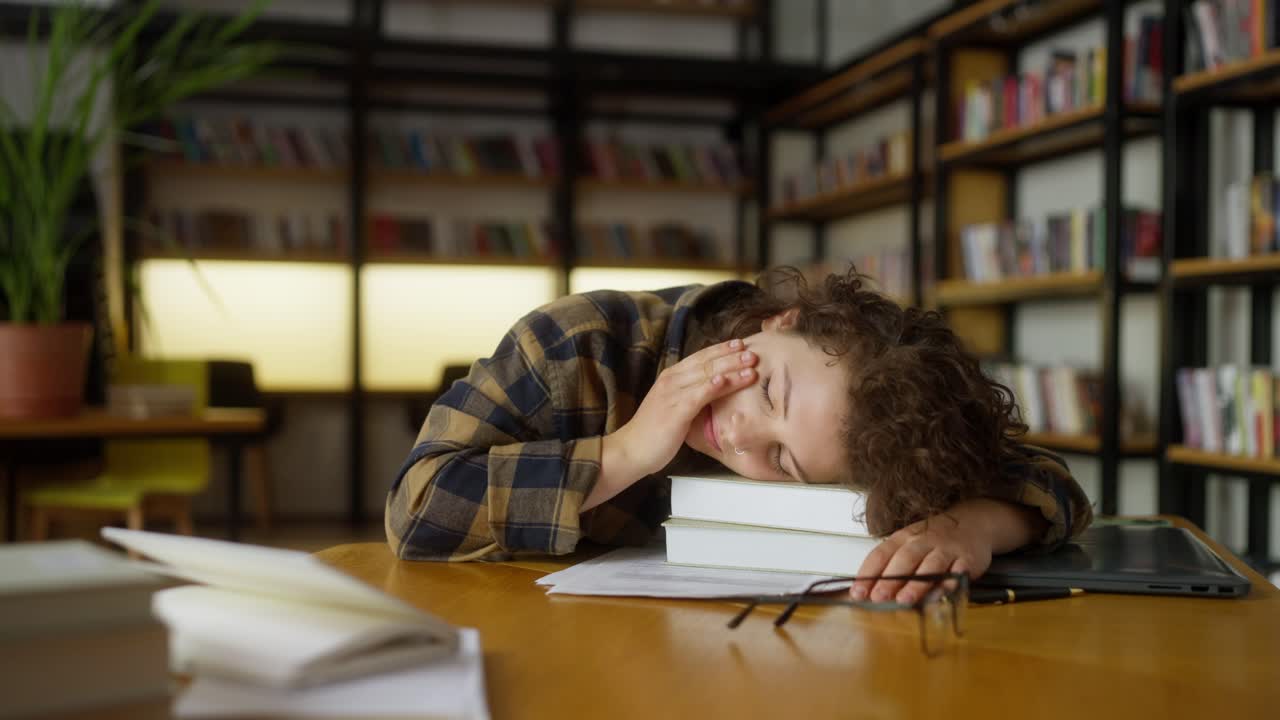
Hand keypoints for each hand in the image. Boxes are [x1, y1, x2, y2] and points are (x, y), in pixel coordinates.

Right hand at [608, 338, 756, 477]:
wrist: (632, 449)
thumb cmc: (655, 430)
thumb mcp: (674, 405)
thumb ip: (690, 394)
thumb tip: (714, 390)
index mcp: (671, 376)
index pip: (700, 357)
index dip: (721, 349)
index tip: (741, 344)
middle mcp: (671, 380)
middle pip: (706, 363)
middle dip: (731, 356)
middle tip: (752, 351)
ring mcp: (672, 394)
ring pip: (706, 376)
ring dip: (730, 369)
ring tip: (750, 364)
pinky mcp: (675, 411)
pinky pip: (697, 395)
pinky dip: (712, 386)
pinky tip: (725, 380)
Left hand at [850, 504, 993, 606]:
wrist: (972, 521)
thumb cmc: (933, 539)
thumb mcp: (909, 544)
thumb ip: (891, 565)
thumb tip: (867, 592)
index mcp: (903, 538)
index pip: (881, 554)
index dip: (868, 573)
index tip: (857, 592)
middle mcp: (923, 541)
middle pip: (904, 559)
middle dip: (890, 579)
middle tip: (878, 597)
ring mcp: (946, 549)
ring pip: (930, 565)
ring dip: (916, 584)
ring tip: (904, 600)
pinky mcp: (967, 559)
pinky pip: (958, 571)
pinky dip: (949, 583)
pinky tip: (940, 594)